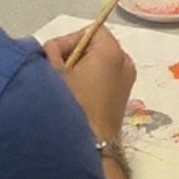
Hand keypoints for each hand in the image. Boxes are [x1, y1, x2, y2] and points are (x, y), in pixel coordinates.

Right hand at [42, 24, 135, 142]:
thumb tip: (53, 51)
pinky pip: (103, 79)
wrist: (90, 148)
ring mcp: (126, 81)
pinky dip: (88, 82)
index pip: (89, 30)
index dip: (69, 40)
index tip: (53, 57)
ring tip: (61, 86)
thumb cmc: (72, 106)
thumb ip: (52, 53)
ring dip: (78, 70)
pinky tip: (72, 96)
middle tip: (53, 71)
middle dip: (72, 55)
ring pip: (97, 64)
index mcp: (112, 52)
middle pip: (94, 46)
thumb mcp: (55, 74)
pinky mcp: (122, 98)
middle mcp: (125, 62)